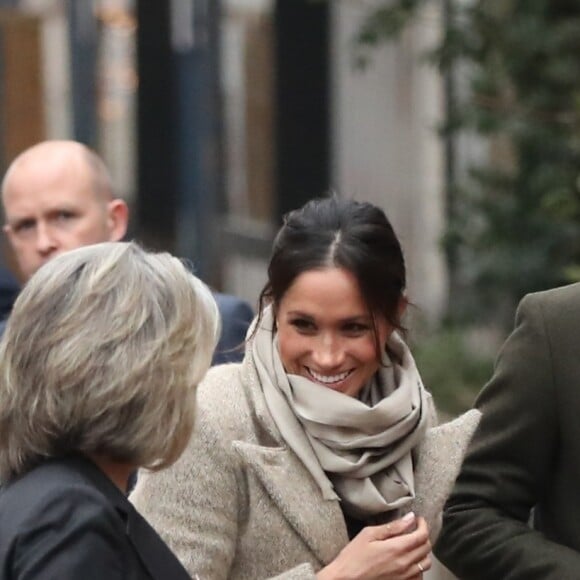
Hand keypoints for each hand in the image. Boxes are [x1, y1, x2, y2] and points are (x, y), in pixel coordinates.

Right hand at [317, 512, 431, 579]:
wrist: (345, 579)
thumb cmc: (353, 556)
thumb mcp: (369, 534)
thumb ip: (392, 527)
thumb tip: (410, 518)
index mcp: (397, 549)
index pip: (421, 535)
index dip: (423, 525)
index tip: (418, 519)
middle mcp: (404, 564)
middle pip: (426, 548)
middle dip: (423, 535)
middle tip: (414, 529)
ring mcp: (404, 577)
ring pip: (426, 563)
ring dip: (423, 551)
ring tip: (412, 544)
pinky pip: (419, 576)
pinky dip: (418, 566)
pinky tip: (408, 560)